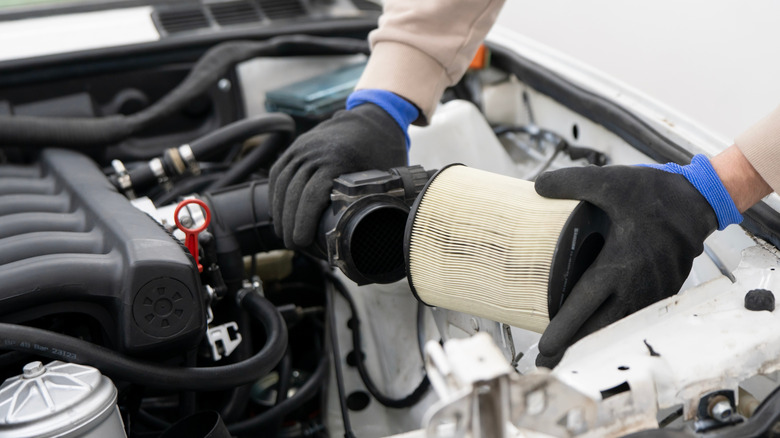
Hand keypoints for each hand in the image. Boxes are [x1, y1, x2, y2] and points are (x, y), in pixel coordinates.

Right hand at [269, 103, 407, 248]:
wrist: (374, 116)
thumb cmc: (383, 148)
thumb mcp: (388, 175)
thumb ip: (383, 201)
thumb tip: (384, 234)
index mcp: (338, 159)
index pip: (311, 195)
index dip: (302, 222)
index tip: (301, 242)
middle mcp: (315, 151)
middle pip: (292, 192)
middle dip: (288, 222)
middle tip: (292, 245)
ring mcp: (303, 146)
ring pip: (281, 183)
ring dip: (279, 211)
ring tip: (284, 233)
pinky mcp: (297, 146)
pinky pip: (278, 172)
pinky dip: (276, 194)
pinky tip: (279, 211)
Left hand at [534, 156, 741, 367]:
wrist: (697, 203)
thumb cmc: (657, 195)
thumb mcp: (610, 182)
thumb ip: (571, 183)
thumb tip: (539, 186)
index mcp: (618, 265)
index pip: (583, 306)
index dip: (563, 329)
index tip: (546, 346)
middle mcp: (634, 286)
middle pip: (598, 329)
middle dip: (573, 347)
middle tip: (549, 362)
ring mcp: (649, 292)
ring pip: (617, 328)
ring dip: (593, 341)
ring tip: (568, 354)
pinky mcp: (659, 292)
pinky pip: (633, 318)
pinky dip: (614, 329)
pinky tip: (599, 333)